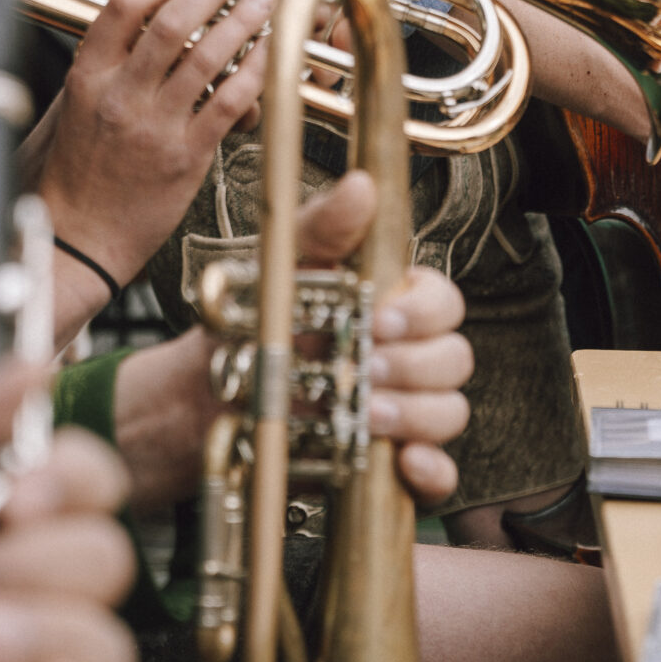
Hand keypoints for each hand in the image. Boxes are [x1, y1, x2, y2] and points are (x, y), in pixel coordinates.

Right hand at [34, 0, 274, 296]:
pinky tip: (268, 54)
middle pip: (173, 21)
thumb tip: (130, 27)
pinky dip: (255, 71)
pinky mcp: (185, 158)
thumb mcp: (65, 110)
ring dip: (243, 19)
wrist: (73, 243)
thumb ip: (98, 67)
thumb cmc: (68, 179)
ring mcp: (155, 127)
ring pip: (209, 55)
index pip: (125, 7)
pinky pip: (230, 102)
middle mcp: (121, 95)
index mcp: (87, 78)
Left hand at [111, 169, 470, 513]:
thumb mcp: (283, 265)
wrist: (207, 397)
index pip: (444, 302)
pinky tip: (406, 462)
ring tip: (366, 414)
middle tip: (367, 367)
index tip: (382, 317)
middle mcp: (407, 358)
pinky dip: (433, 472)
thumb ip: (323, 227)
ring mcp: (402, 412)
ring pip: (451, 411)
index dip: (425, 310)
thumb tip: (361, 185)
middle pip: (454, 357)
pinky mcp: (388, 464)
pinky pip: (439, 476)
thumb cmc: (253, 321)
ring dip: (418, 413)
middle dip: (417, 364)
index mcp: (394, 304)